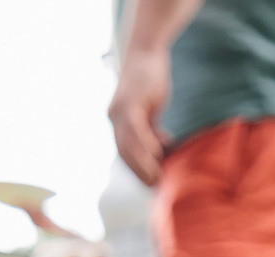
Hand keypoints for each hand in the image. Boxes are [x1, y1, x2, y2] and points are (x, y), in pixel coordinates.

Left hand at [110, 47, 173, 184]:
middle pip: (124, 152)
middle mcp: (114, 117)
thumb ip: (151, 129)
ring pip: (129, 144)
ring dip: (144, 162)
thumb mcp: (150, 109)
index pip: (124, 152)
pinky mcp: (130, 102)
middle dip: (139, 171)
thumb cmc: (149, 80)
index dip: (136, 169)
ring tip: (158, 176)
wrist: (146, 52)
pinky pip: (137, 129)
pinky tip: (159, 152)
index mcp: (117, 122)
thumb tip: (160, 149)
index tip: (149, 183)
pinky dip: (147, 143)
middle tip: (154, 186)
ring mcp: (120, 110)